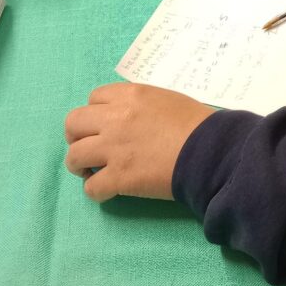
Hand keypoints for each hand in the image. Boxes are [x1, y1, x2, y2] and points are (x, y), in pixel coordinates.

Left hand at [64, 83, 213, 201]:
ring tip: (94, 171)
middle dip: (77, 136)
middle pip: (73, 123)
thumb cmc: (198, 123)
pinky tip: (110, 190)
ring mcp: (114, 149)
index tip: (105, 125)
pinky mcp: (119, 177)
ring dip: (81, 165)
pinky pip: (91, 187)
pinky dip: (97, 190)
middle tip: (91, 148)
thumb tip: (130, 117)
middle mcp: (115, 118)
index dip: (97, 113)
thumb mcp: (168, 99)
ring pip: (74, 156)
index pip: (93, 98)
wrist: (212, 151)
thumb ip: (142, 105)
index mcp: (130, 95)